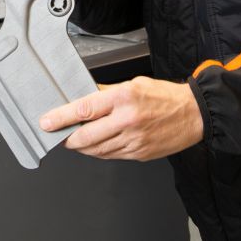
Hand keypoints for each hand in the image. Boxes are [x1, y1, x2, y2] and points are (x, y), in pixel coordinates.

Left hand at [39, 77, 203, 160]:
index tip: (47, 122)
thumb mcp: (133, 84)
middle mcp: (127, 120)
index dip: (61, 118)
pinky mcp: (139, 154)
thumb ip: (106, 92)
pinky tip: (95, 146)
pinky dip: (99, 152)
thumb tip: (83, 95)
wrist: (194, 114)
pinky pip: (111, 156)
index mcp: (123, 97)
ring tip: (74, 140)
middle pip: (86, 136)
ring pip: (97, 150)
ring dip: (81, 147)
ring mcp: (134, 140)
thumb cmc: (165, 96)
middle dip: (67, 138)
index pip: (84, 109)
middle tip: (57, 135)